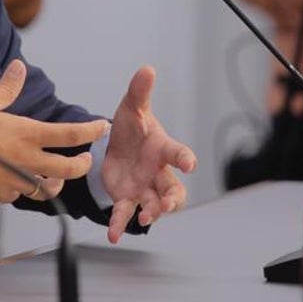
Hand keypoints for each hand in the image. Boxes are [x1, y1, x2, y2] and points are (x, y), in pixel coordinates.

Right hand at [0, 60, 109, 202]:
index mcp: (26, 134)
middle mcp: (27, 160)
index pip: (71, 134)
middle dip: (84, 165)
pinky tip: (19, 180)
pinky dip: (25, 187)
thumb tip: (19, 67)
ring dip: (58, 181)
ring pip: (50, 188)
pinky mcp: (3, 194)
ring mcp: (16, 180)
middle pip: (70, 169)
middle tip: (86, 159)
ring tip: (57, 175)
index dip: (92, 131)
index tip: (102, 127)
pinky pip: (22, 194)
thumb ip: (6, 88)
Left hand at [101, 66, 196, 243]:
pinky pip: (126, 214)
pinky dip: (120, 224)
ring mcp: (145, 188)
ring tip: (145, 219)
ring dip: (151, 213)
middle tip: (168, 204)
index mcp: (162, 149)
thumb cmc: (132, 127)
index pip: (178, 153)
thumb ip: (139, 91)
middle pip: (173, 189)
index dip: (185, 158)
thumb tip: (147, 68)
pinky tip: (112, 234)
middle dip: (173, 198)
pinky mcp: (127, 198)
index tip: (190, 164)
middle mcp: (158, 172)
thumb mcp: (132, 107)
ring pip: (155, 206)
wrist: (115, 144)